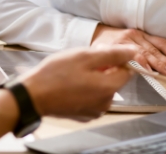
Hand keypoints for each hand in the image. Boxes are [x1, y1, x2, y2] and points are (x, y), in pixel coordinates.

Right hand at [19, 46, 133, 120]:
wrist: (33, 96)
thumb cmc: (55, 75)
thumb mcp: (84, 56)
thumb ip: (112, 54)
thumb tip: (132, 51)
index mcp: (109, 87)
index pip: (127, 70)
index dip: (115, 58)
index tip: (99, 53)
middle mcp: (106, 103)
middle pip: (114, 79)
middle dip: (102, 68)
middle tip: (82, 61)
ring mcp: (94, 111)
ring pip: (102, 88)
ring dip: (93, 78)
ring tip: (73, 72)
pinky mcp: (84, 115)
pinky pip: (92, 98)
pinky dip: (85, 89)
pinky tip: (70, 83)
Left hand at [91, 24, 165, 75]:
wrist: (97, 32)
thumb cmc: (99, 49)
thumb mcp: (100, 59)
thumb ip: (109, 68)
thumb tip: (119, 77)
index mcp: (119, 45)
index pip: (134, 53)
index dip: (143, 63)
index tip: (151, 72)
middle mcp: (130, 38)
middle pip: (149, 51)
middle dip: (162, 63)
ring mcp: (139, 35)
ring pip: (157, 47)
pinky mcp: (144, 34)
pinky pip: (160, 41)